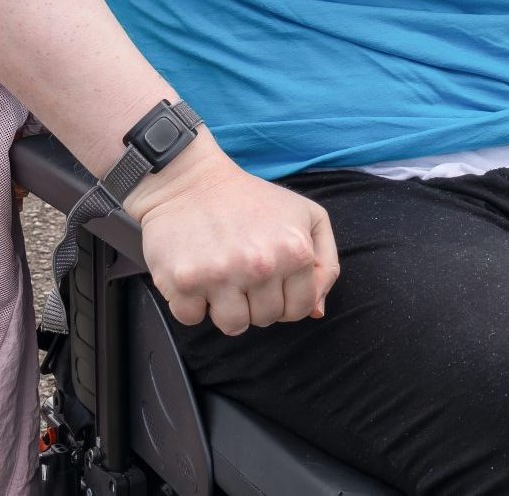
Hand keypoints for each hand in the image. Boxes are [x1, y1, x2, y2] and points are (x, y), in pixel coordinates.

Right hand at [126, 144, 340, 335]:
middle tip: (241, 269)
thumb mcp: (306, 216)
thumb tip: (318, 311)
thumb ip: (324, 263)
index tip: (270, 279)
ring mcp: (221, 275)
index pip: (300, 308)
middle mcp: (261, 266)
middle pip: (266, 319)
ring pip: (233, 326)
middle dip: (255, 301)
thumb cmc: (250, 199)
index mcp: (295, 251)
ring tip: (220, 275)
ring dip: (225, 307)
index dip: (284, 297)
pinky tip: (195, 273)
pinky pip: (192, 319)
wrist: (190, 181)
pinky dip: (191, 303)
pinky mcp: (184, 281)